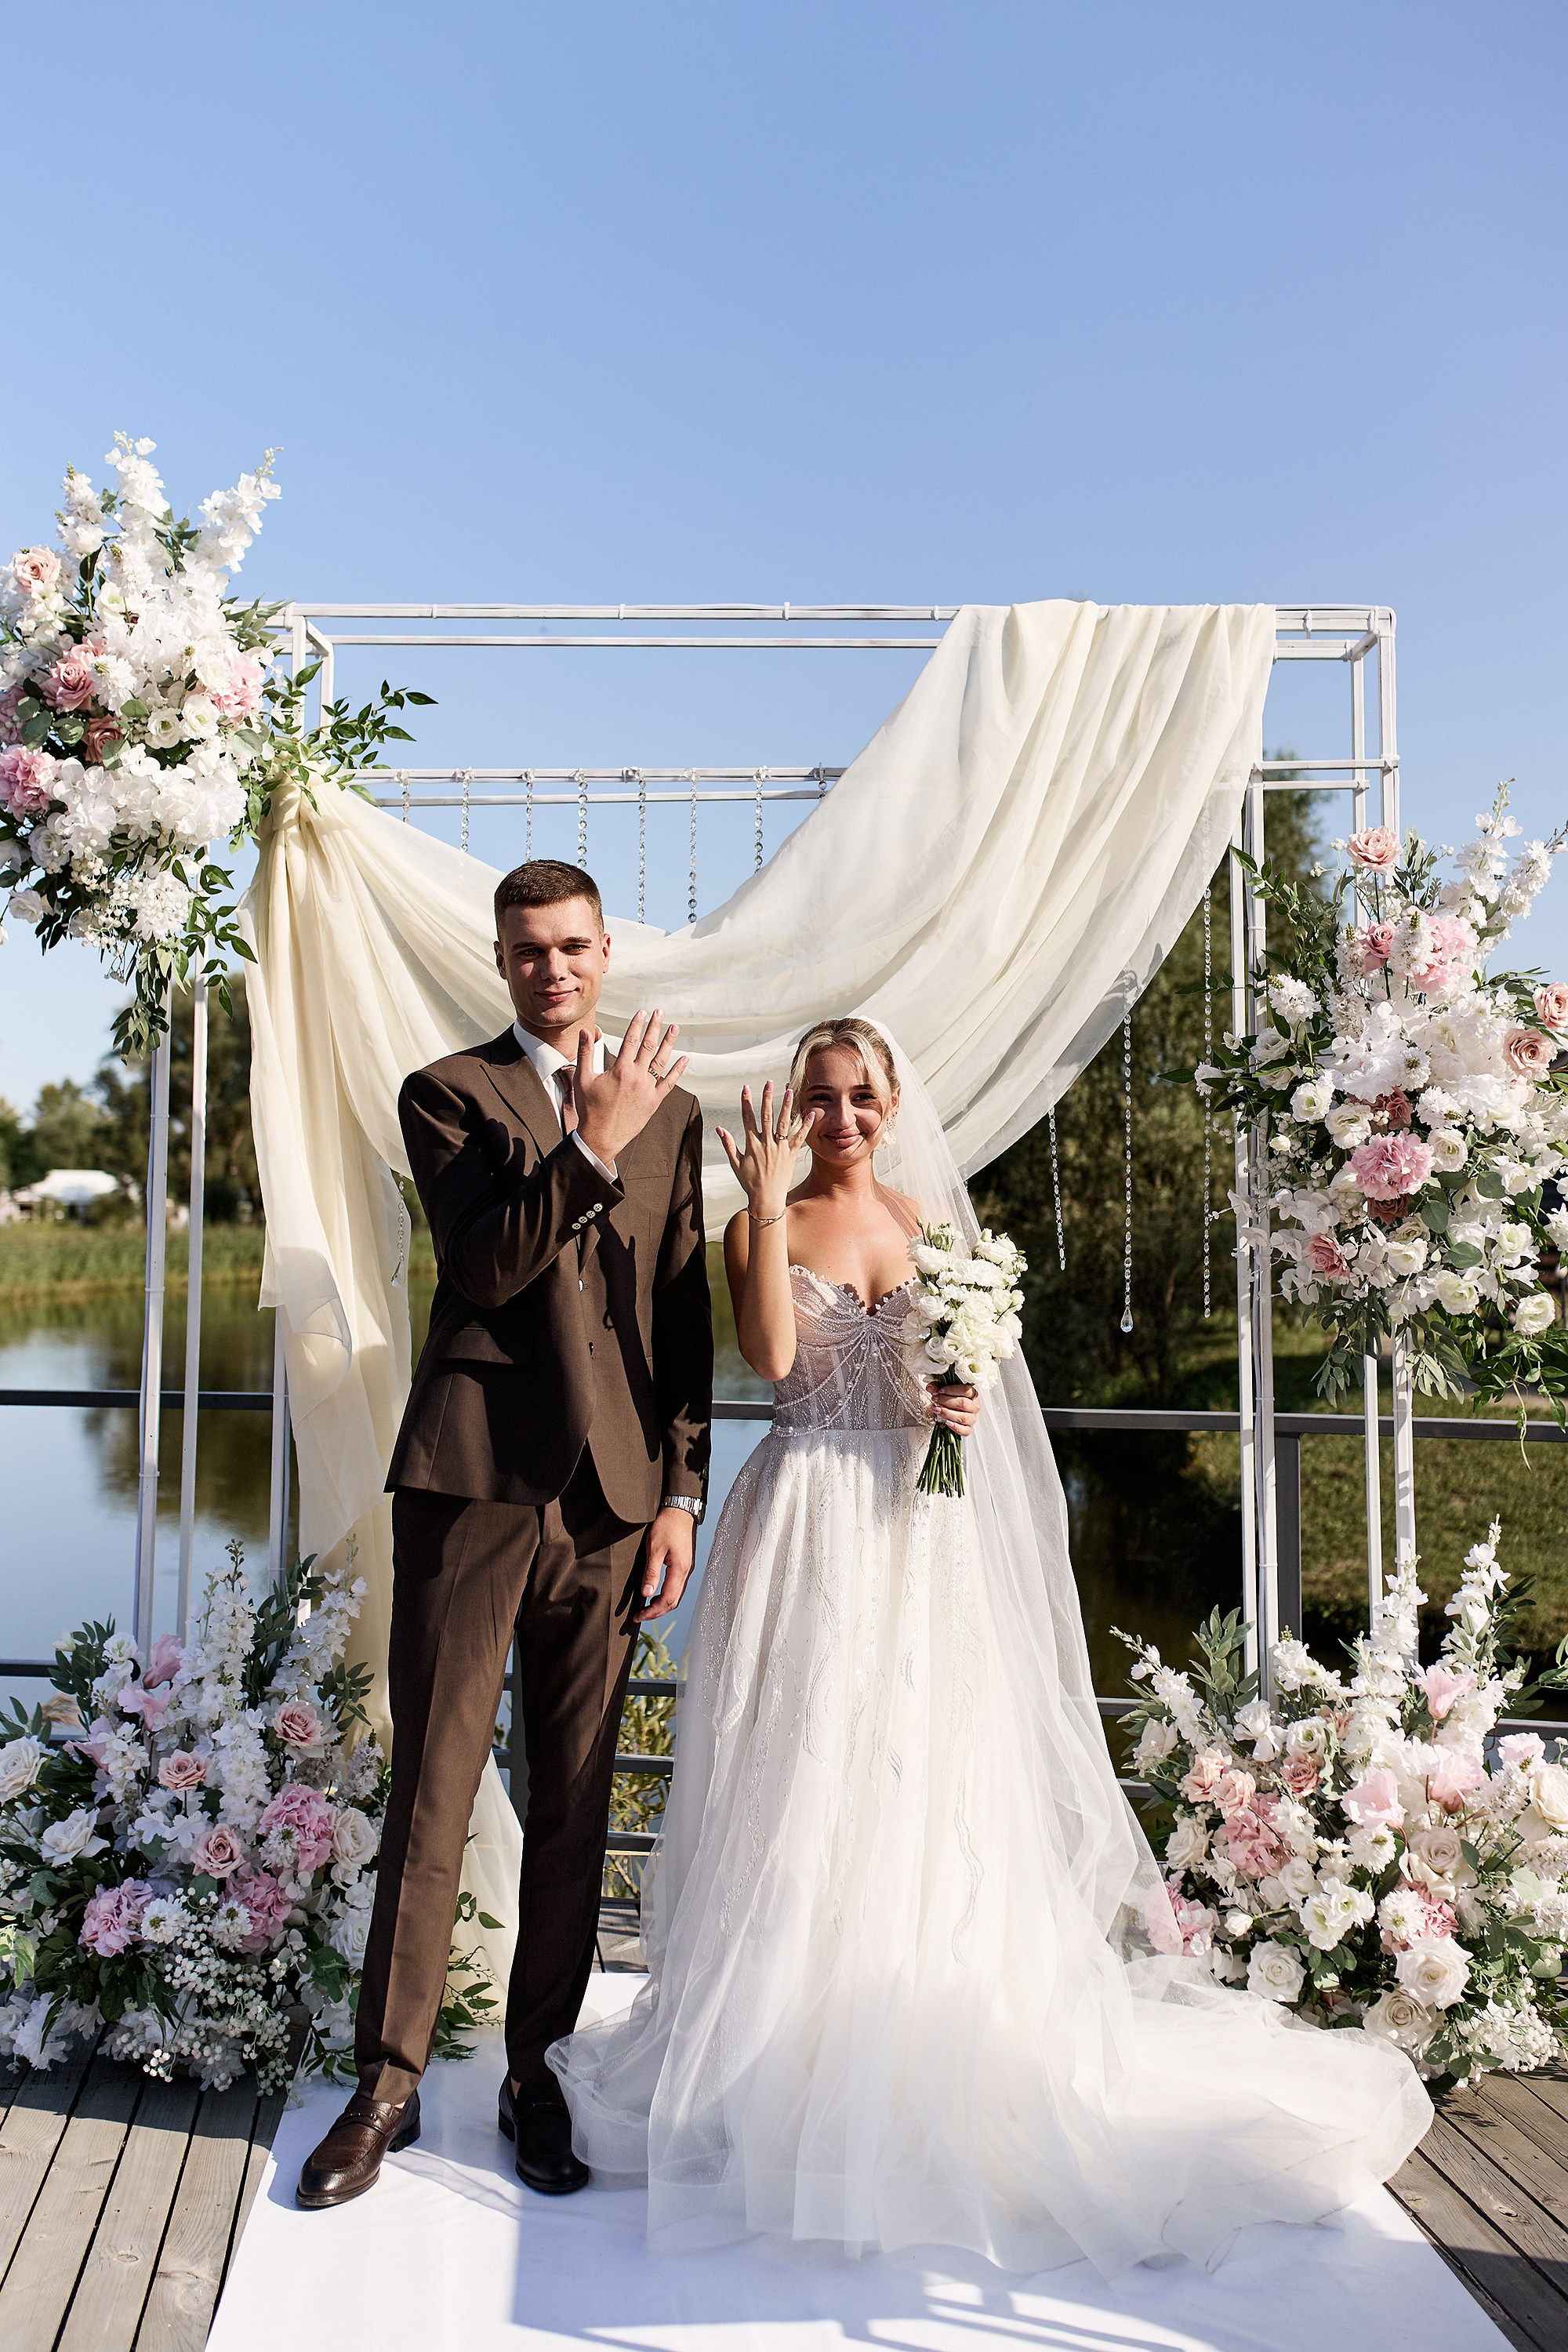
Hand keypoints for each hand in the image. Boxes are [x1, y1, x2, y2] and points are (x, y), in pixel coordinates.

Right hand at [573, 1010, 688, 1166]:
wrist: (601, 1137)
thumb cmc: (589, 1109)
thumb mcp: (582, 1079)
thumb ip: (585, 1053)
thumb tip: (585, 1031)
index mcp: (620, 1069)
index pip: (630, 1040)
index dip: (637, 1024)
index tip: (642, 1012)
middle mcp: (636, 1076)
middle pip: (648, 1045)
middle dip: (654, 1027)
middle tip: (660, 1013)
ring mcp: (647, 1089)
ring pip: (661, 1061)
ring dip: (669, 1043)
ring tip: (675, 1028)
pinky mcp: (654, 1102)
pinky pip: (669, 1083)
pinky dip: (678, 1071)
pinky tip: (685, 1059)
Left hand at [637, 1506, 697, 1622]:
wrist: (680, 1509)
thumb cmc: (667, 1525)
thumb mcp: (655, 1548)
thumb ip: (651, 1572)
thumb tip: (646, 1594)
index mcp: (679, 1570)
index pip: (667, 1600)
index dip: (652, 1611)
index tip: (638, 1616)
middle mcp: (686, 1572)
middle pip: (673, 1602)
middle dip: (656, 1612)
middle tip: (640, 1616)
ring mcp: (687, 1568)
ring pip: (676, 1595)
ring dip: (661, 1605)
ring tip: (646, 1609)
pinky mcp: (684, 1564)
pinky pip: (677, 1587)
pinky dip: (666, 1596)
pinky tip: (656, 1594)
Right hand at [715, 1081, 818, 1214]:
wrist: (766, 1199)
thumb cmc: (749, 1182)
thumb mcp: (735, 1163)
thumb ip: (728, 1144)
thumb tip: (718, 1128)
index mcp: (752, 1144)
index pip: (747, 1118)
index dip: (746, 1102)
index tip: (746, 1087)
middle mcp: (766, 1143)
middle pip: (767, 1115)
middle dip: (767, 1097)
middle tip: (768, 1082)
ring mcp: (780, 1148)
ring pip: (784, 1123)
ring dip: (787, 1106)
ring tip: (789, 1090)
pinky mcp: (791, 1154)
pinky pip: (800, 1137)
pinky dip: (805, 1125)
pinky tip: (810, 1112)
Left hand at [929, 1380, 980, 1435]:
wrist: (949, 1412)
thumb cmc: (949, 1400)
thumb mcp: (943, 1391)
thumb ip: (937, 1387)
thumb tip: (930, 1387)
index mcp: (972, 1394)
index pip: (966, 1390)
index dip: (952, 1390)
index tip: (940, 1391)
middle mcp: (974, 1406)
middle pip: (963, 1403)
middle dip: (947, 1401)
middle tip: (935, 1399)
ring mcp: (972, 1418)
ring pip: (963, 1417)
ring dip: (948, 1413)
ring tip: (936, 1409)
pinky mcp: (968, 1429)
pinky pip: (965, 1430)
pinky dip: (956, 1427)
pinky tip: (947, 1422)